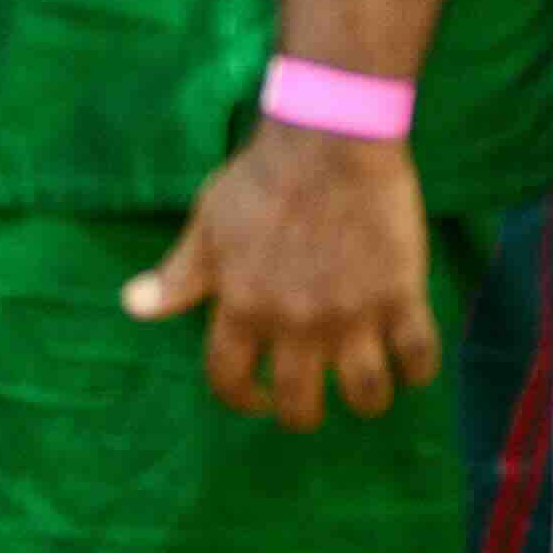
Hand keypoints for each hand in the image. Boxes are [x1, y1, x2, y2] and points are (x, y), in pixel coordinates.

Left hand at [123, 122, 442, 429]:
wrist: (328, 139)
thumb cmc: (262, 179)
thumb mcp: (208, 226)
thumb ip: (177, 276)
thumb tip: (133, 307)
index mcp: (241, 306)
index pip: (228, 380)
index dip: (238, 399)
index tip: (253, 398)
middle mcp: (295, 323)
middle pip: (299, 405)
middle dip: (300, 413)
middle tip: (308, 400)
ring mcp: (352, 314)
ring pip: (367, 395)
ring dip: (365, 400)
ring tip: (363, 385)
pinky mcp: (401, 297)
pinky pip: (419, 358)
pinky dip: (418, 371)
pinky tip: (408, 363)